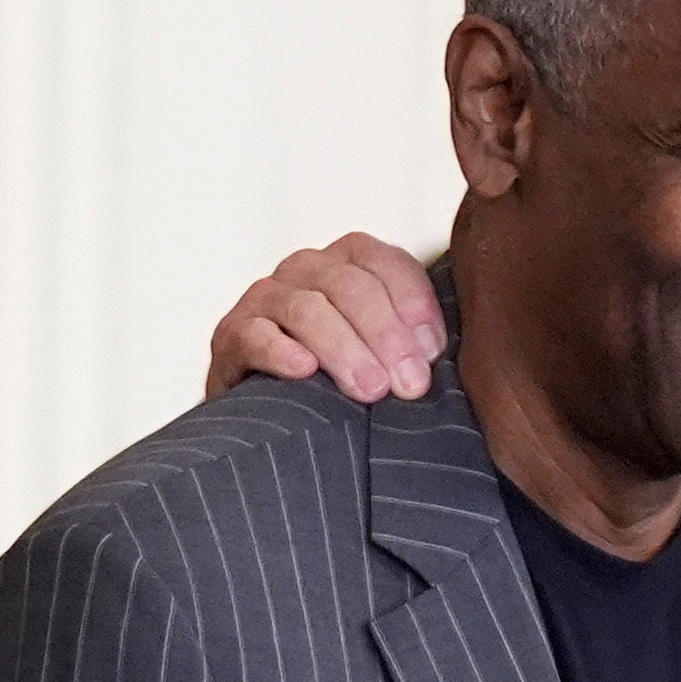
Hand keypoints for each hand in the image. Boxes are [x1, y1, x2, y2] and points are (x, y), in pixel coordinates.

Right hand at [208, 231, 444, 402]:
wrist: (281, 419)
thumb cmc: (349, 380)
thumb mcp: (392, 355)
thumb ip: (421, 343)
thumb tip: (449, 357)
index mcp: (351, 263)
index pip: (387, 262)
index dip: (414, 304)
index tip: (434, 353)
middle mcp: (307, 270)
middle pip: (350, 285)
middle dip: (386, 335)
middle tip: (410, 385)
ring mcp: (266, 298)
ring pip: (307, 309)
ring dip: (344, 350)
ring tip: (371, 390)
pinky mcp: (232, 334)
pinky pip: (255, 335)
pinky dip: (280, 352)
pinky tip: (304, 371)